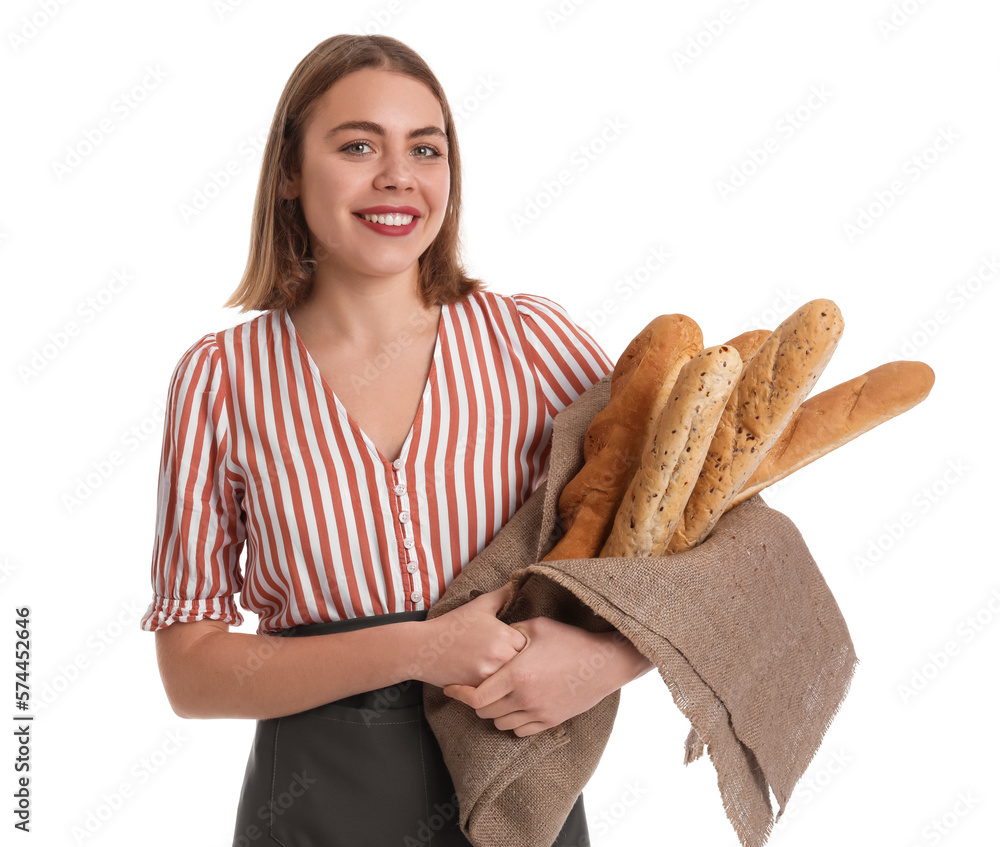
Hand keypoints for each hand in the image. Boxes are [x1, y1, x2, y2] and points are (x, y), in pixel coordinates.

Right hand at [412, 584, 527, 688]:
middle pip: (524, 665)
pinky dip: (496, 689)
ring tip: (500, 671)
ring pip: (512, 681)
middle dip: (519, 663)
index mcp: (505, 635)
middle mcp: (501, 656)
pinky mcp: (479, 690)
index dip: (522, 645)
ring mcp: (490, 675)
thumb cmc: (452, 625)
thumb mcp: (479, 605)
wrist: (423, 647)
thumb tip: (517, 583)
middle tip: (508, 660)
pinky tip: (490, 682)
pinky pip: (497, 693)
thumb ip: (502, 595)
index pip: (530, 645)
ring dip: (509, 678)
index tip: (513, 644)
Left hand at [442, 616, 646, 736]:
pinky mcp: (551, 721)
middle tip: (473, 689)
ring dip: (492, 713)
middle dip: (474, 702)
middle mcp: (525, 699)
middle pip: (485, 713)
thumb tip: (494, 631)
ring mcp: (538, 713)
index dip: (459, 694)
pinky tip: (514, 707)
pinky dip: (511, 722)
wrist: (604, 663)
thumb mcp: (537, 626)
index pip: (476, 697)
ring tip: (494, 697)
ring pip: (501, 724)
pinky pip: (520, 731)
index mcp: (517, 675)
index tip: (450, 688)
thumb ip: (511, 631)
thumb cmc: (571, 640)